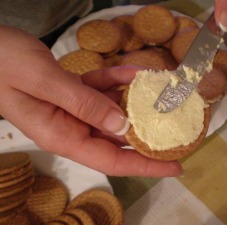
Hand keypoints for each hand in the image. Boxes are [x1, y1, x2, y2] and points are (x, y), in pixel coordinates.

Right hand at [0, 25, 181, 176]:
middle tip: (180, 128)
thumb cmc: (4, 63)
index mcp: (63, 135)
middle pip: (119, 139)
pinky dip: (118, 80)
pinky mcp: (73, 91)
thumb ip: (83, 103)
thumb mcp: (43, 81)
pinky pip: (102, 89)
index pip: (113, 160)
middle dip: (149, 134)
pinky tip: (134, 71)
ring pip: (113, 111)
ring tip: (163, 95)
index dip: (145, 165)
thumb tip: (121, 124)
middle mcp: (72, 127)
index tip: (175, 166)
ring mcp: (73, 109)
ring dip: (136, 102)